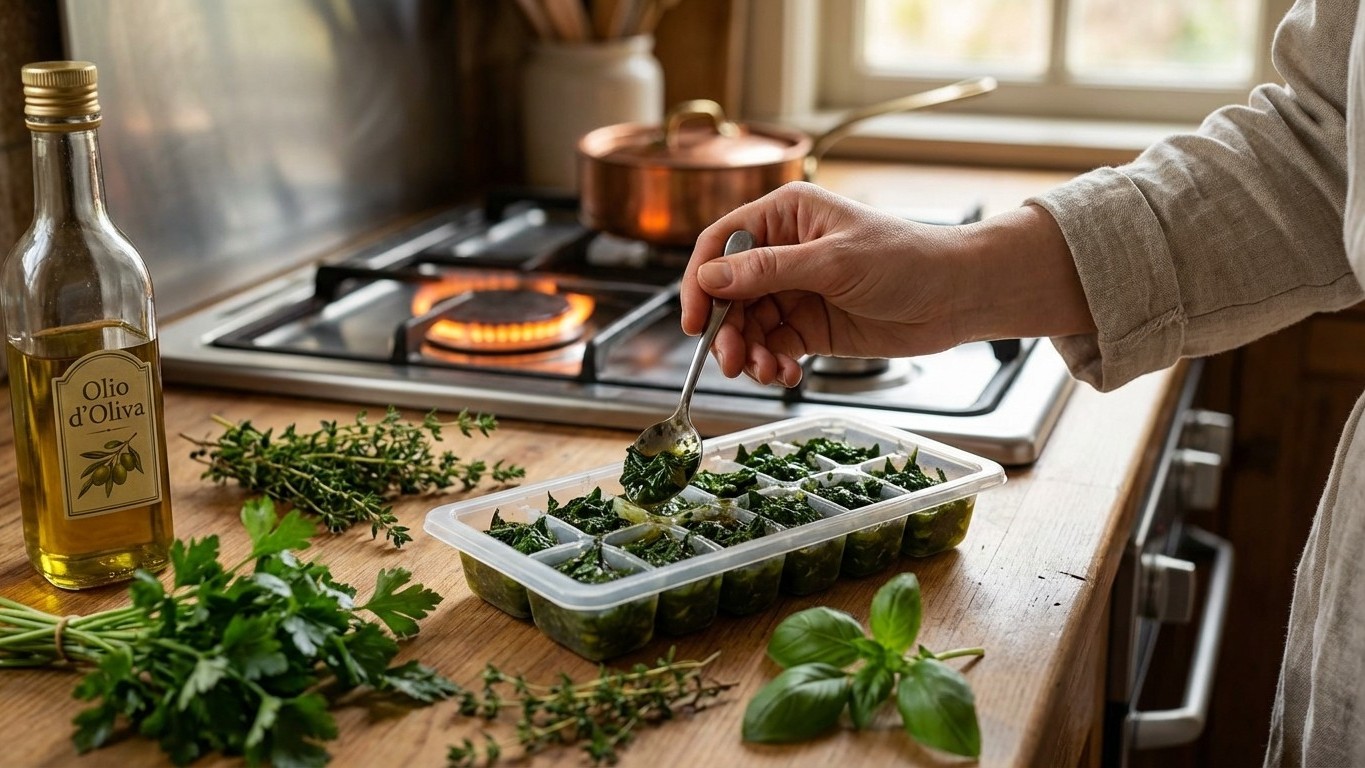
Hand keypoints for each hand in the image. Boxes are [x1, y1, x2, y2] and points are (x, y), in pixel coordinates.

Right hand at [682, 182, 966, 385]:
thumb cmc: (906, 259)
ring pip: (748, 326)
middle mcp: (783, 252)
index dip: (699, 282)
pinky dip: (773, 364)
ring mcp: (795, 290)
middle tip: (731, 362)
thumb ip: (768, 271)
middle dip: (726, 330)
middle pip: (728, 293)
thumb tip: (710, 278)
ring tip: (765, 372)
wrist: (955, 296)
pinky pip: (774, 347)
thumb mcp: (833, 262)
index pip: (721, 244)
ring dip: (749, 353)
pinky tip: (787, 374)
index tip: (693, 320)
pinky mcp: (810, 325)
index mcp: (785, 216)